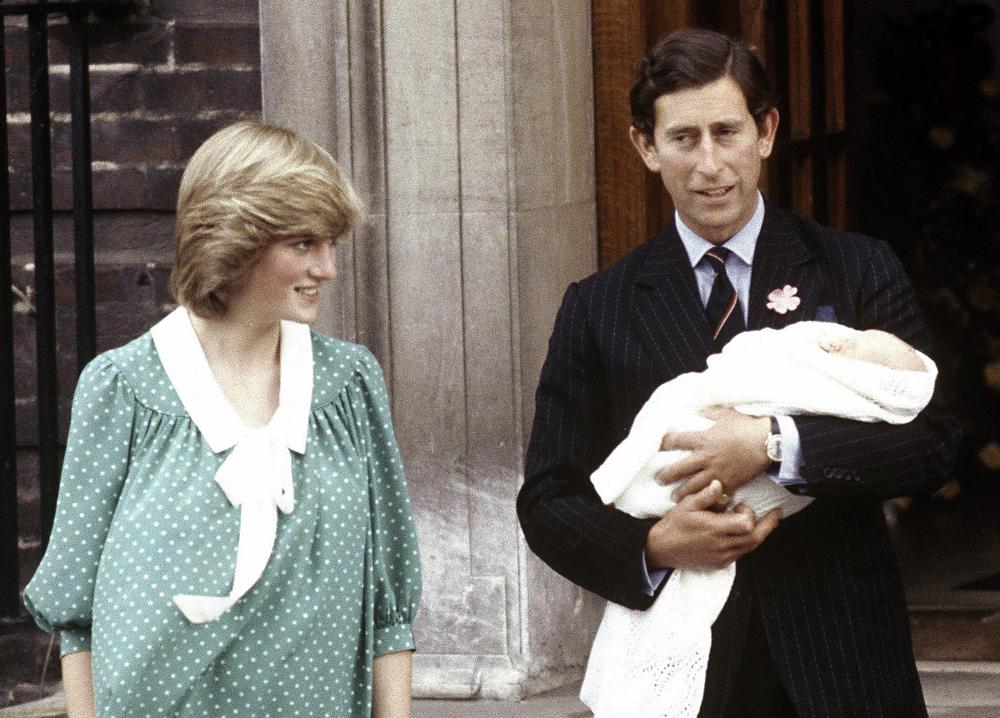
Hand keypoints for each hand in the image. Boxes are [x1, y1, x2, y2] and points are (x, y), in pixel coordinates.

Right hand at [644, 480, 781, 570]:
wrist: (661, 549)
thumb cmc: (673, 525)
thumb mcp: (686, 505)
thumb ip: (706, 495)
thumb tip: (719, 484)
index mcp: (714, 530)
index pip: (746, 524)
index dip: (748, 513)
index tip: (738, 505)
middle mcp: (721, 546)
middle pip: (755, 538)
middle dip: (768, 525)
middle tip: (777, 513)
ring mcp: (721, 558)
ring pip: (750, 547)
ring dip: (758, 534)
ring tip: (764, 522)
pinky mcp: (719, 564)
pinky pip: (740, 554)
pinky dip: (746, 543)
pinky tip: (742, 533)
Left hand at [657, 407, 770, 502]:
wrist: (767, 442)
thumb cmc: (745, 425)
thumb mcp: (723, 413)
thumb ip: (705, 414)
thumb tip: (693, 412)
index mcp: (702, 439)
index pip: (674, 441)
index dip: (664, 444)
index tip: (659, 448)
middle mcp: (705, 457)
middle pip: (678, 469)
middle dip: (665, 476)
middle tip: (659, 479)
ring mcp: (716, 472)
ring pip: (692, 487)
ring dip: (681, 493)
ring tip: (675, 497)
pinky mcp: (729, 483)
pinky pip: (714, 495)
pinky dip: (706, 501)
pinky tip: (700, 504)